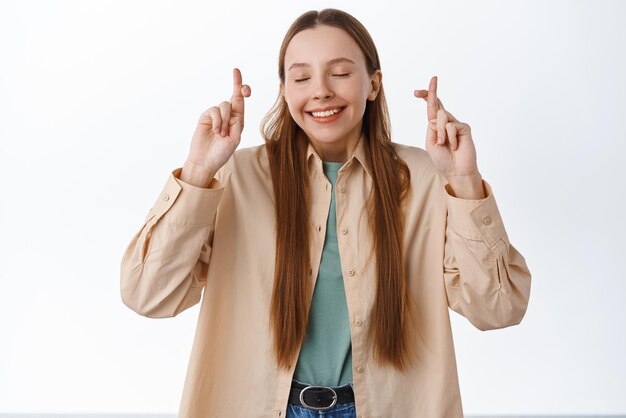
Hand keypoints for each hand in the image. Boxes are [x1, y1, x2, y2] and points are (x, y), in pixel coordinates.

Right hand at [181, 68, 250, 186]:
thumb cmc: (222, 153)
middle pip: (234, 96)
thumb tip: (233, 106)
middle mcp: (227, 116)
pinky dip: (217, 121)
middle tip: (243, 87)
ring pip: (224, 105)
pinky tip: (215, 131)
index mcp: (237, 120)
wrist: (205, 161)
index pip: (241, 101)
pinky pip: (214, 110)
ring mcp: (216, 116)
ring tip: (221, 134)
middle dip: (238, 86)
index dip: (242, 88)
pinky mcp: (206, 117)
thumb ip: (237, 122)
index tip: (244, 80)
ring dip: (225, 120)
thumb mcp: (235, 138)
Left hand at [414, 76, 483, 198]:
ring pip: (441, 116)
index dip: (425, 97)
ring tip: (442, 144)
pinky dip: (449, 137)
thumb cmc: (443, 159)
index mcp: (436, 126)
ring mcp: (456, 124)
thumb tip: (437, 115)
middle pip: (437, 103)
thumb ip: (431, 128)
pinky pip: (451, 126)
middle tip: (433, 78)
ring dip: (439, 131)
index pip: (430, 108)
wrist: (456, 171)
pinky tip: (454, 147)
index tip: (416, 91)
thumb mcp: (430, 143)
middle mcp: (446, 122)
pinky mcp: (464, 128)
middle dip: (431, 91)